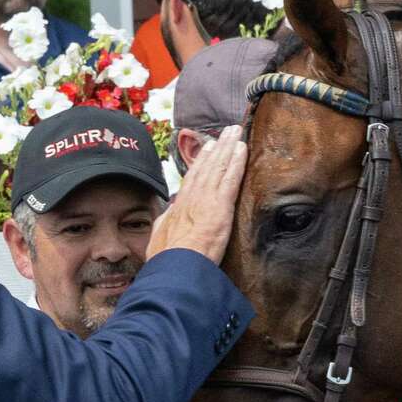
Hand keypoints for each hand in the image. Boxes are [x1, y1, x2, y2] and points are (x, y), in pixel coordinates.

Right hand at [147, 125, 246, 264]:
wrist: (176, 268)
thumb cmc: (168, 260)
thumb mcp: (159, 238)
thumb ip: (166, 223)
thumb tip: (169, 213)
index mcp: (179, 207)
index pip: (192, 178)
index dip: (201, 162)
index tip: (208, 148)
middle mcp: (192, 198)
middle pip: (206, 167)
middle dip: (217, 148)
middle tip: (226, 132)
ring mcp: (206, 200)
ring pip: (218, 167)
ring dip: (228, 147)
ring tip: (236, 133)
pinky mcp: (220, 206)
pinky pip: (231, 178)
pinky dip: (237, 162)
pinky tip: (243, 149)